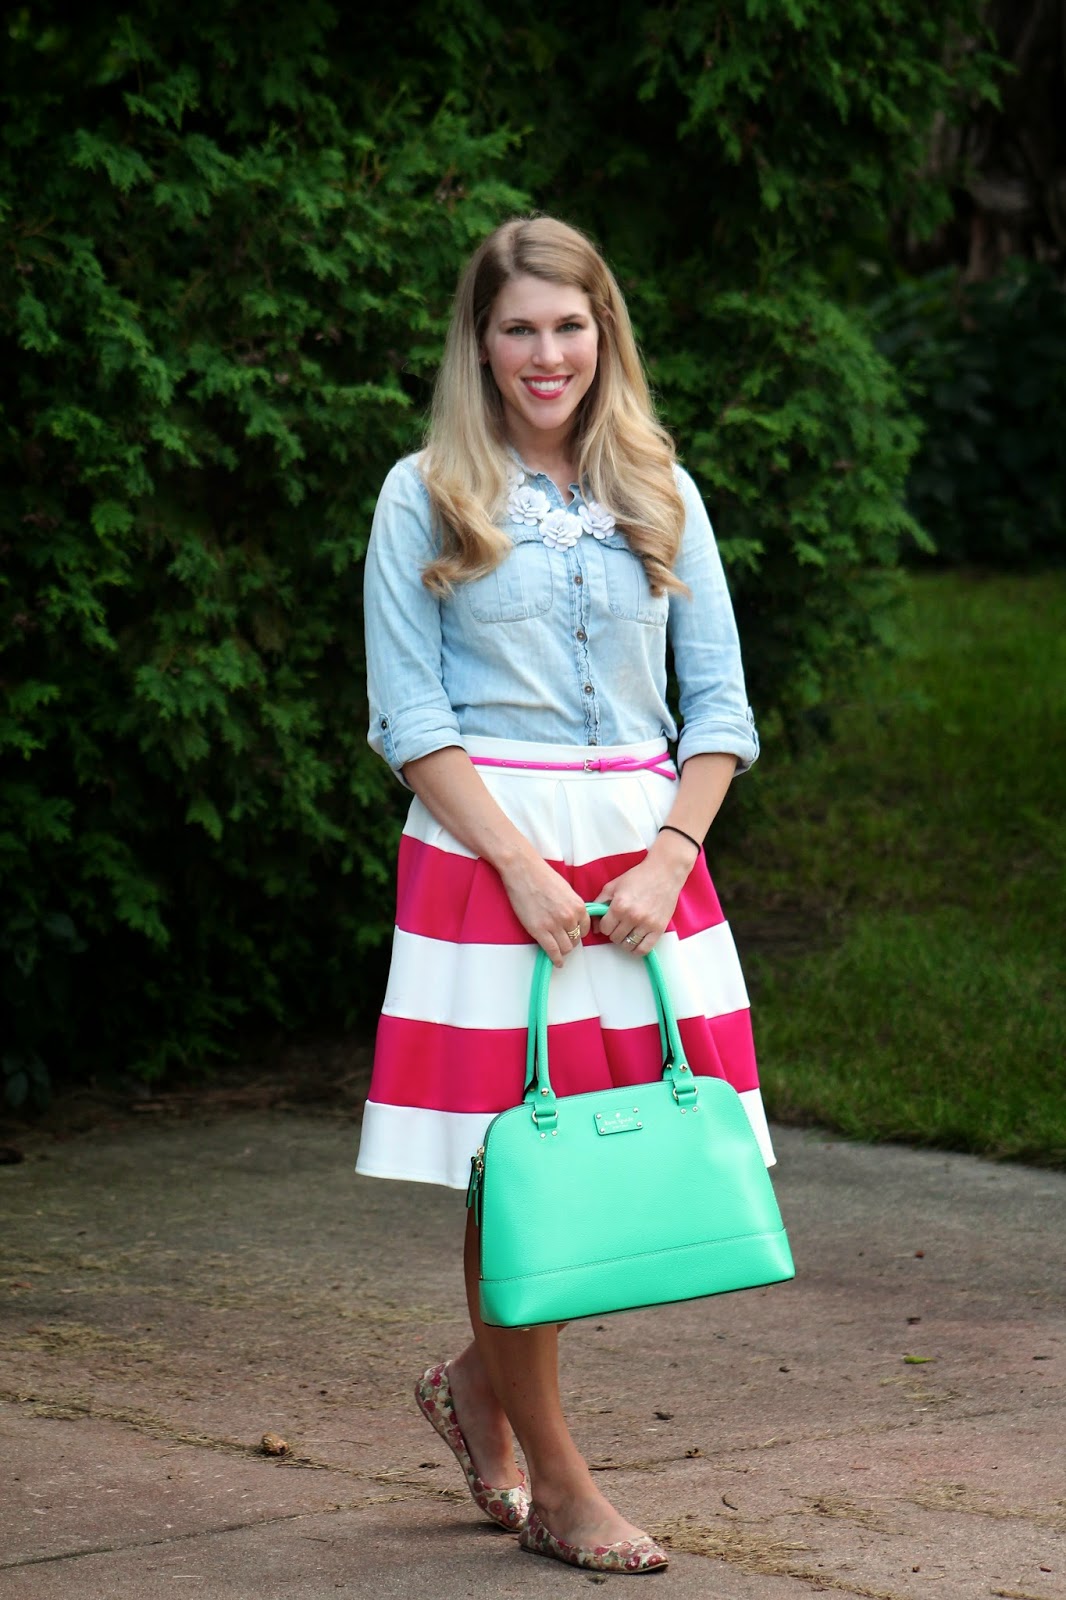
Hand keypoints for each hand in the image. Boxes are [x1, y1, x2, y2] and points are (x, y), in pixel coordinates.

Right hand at [498, 851, 591, 967]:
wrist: (523, 871)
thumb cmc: (542, 876)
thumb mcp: (566, 890)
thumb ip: (571, 906)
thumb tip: (572, 919)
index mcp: (578, 906)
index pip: (584, 929)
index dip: (578, 933)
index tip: (573, 935)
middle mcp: (569, 917)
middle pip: (575, 940)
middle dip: (570, 942)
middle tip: (562, 941)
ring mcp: (554, 925)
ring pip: (565, 948)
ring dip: (562, 950)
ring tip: (557, 950)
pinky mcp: (539, 931)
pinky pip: (552, 951)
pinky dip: (555, 959)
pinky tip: (556, 962)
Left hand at [594, 833, 695, 953]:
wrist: (664, 872)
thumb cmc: (638, 876)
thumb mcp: (613, 886)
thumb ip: (599, 903)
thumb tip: (594, 925)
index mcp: (619, 906)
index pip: (604, 928)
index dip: (605, 925)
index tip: (610, 921)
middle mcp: (632, 917)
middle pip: (615, 938)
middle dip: (614, 932)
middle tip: (619, 924)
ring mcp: (646, 924)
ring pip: (627, 945)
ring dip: (625, 940)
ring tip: (627, 932)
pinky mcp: (658, 929)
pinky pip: (644, 949)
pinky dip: (637, 949)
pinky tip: (636, 941)